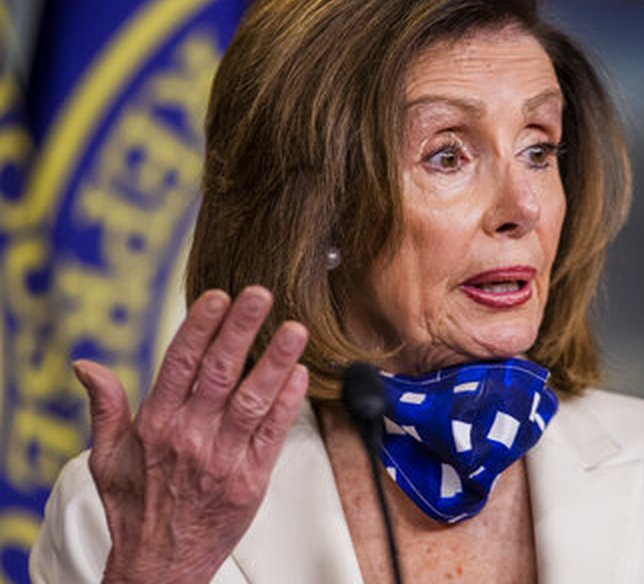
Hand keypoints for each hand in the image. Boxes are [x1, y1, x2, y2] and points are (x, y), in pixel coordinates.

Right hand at [71, 286, 308, 582]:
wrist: (160, 565)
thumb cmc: (136, 509)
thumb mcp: (106, 458)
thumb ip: (105, 407)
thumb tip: (87, 365)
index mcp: (156, 425)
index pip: (179, 364)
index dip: (200, 327)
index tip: (218, 296)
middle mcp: (190, 437)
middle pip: (219, 373)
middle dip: (241, 331)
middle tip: (261, 295)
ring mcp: (223, 459)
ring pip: (252, 400)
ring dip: (274, 362)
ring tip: (294, 329)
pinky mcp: (251, 479)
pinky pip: (273, 434)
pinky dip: (288, 403)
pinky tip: (299, 374)